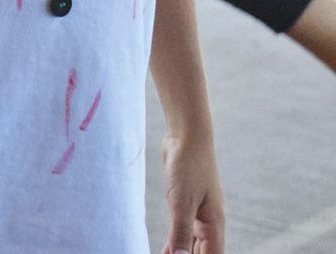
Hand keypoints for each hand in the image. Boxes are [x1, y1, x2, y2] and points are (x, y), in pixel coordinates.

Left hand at [162, 132, 223, 253]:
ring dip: (181, 253)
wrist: (186, 137)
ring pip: (192, 244)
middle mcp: (209, 222)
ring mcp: (198, 213)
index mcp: (214, 224)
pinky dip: (175, 242)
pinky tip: (166, 249)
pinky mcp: (186, 204)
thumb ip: (180, 231)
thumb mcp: (182, 201)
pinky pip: (182, 231)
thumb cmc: (189, 166)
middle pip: (202, 252)